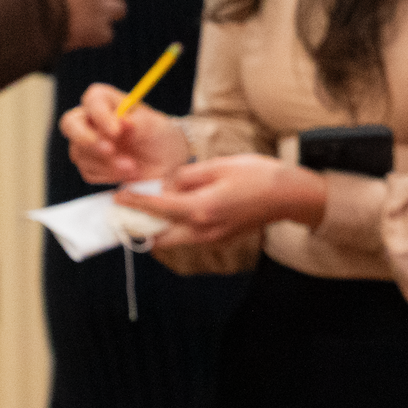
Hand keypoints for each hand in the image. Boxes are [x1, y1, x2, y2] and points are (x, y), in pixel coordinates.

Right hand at [59, 83, 189, 184]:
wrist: (165, 161)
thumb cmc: (158, 134)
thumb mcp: (154, 126)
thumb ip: (138, 122)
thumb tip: (122, 122)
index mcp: (105, 100)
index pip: (93, 101)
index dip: (100, 116)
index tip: (117, 131)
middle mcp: (90, 120)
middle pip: (70, 124)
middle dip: (88, 140)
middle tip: (109, 151)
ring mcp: (86, 143)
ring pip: (80, 153)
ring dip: (106, 163)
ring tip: (133, 166)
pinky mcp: (89, 165)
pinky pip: (88, 171)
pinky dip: (108, 175)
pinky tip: (127, 172)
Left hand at [125, 153, 325, 246]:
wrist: (290, 196)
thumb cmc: (258, 175)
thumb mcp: (218, 166)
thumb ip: (186, 176)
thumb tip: (166, 184)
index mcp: (200, 209)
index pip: (156, 208)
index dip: (134, 202)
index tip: (117, 196)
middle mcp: (203, 230)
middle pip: (159, 238)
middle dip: (141, 226)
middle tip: (129, 210)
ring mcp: (213, 239)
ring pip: (173, 241)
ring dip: (158, 228)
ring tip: (151, 208)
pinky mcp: (220, 239)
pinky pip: (189, 238)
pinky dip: (176, 228)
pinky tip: (177, 209)